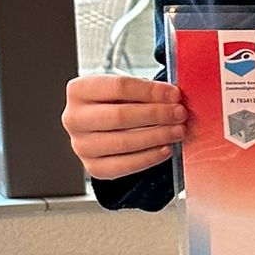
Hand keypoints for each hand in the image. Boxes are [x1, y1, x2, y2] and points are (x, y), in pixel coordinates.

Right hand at [63, 74, 188, 179]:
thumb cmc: (115, 104)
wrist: (101, 129)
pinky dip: (149, 158)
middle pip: (120, 116)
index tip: (174, 94)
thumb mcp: (123, 89)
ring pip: (123, 142)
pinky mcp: (93, 167)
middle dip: (156, 115)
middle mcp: (74, 118)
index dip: (150, 91)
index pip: (118, 87)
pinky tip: (166, 149)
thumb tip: (172, 97)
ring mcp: (81, 146)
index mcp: (78, 90)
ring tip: (178, 131)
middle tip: (180, 113)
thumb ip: (143, 89)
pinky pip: (124, 166)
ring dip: (157, 136)